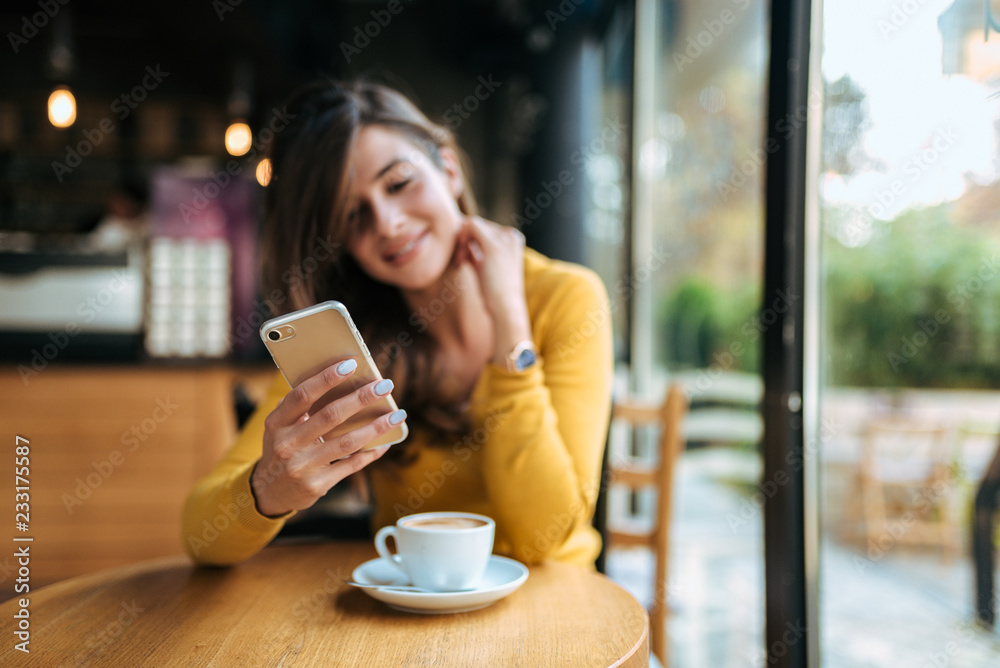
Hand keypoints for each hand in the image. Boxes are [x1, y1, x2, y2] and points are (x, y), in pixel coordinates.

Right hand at [251, 360, 404, 516]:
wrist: (270, 493)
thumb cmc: (282, 449)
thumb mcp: (280, 428)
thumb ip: (300, 408)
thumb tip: (340, 382)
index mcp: (276, 423)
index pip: (302, 395)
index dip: (326, 378)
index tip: (351, 364)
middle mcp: (287, 444)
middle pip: (330, 415)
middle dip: (361, 398)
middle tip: (385, 385)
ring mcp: (302, 467)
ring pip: (347, 442)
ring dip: (376, 427)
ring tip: (397, 415)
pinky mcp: (317, 485)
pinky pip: (351, 465)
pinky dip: (371, 453)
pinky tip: (386, 442)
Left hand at [452, 216, 531, 363]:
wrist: (506, 308)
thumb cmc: (496, 293)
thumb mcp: (488, 267)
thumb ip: (478, 252)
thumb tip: (463, 241)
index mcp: (514, 238)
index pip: (485, 228)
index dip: (471, 239)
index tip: (465, 258)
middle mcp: (511, 235)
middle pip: (477, 225)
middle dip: (464, 240)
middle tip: (460, 260)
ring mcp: (503, 239)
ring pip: (471, 224)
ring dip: (461, 241)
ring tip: (461, 261)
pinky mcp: (493, 246)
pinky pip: (470, 226)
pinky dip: (461, 240)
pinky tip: (461, 259)